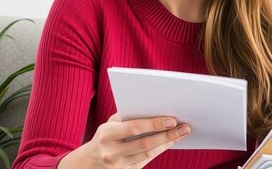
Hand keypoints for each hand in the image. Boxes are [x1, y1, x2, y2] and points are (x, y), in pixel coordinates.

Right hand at [58, 112, 190, 168]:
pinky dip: (160, 150)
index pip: (134, 128)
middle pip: (145, 144)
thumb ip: (127, 116)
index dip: (154, 124)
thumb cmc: (103, 137)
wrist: (86, 164)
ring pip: (148, 154)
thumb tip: (153, 108)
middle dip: (167, 135)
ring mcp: (118, 166)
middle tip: (184, 127)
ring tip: (182, 133)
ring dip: (168, 142)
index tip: (172, 119)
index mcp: (106, 135)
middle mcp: (111, 152)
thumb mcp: (108, 124)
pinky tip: (170, 142)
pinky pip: (146, 160)